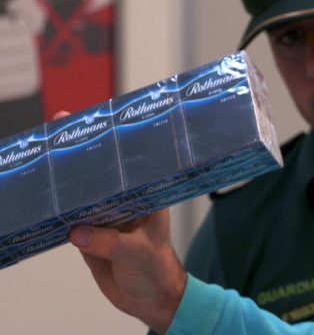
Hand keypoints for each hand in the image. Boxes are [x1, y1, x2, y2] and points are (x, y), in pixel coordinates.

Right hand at [55, 110, 185, 332]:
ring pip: (83, 196)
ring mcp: (106, 219)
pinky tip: (42, 202)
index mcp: (145, 197)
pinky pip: (70, 220)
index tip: (94, 126)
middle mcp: (125, 203)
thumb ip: (110, 242)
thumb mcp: (138, 253)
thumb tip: (76, 231)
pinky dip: (57, 213)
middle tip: (56, 137)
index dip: (112, 145)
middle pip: (101, 175)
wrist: (151, 300)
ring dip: (66, 184)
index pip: (128, 165)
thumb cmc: (158, 270)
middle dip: (82, 158)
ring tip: (44, 164)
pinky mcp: (90, 237)